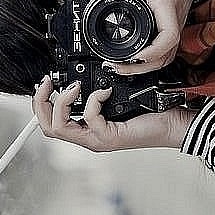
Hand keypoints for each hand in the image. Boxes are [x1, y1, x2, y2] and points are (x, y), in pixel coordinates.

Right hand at [32, 76, 195, 151]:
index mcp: (87, 129)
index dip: (41, 103)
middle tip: (48, 83)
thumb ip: (99, 92)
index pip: (51, 123)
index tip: (46, 82)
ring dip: (62, 101)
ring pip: (60, 127)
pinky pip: (89, 118)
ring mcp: (97, 139)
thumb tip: (85, 75)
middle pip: (48, 127)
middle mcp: (88, 137)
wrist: (173, 125)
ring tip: (74, 86)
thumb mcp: (118, 98)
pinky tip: (104, 91)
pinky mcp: (109, 137)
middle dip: (41, 103)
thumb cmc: (151, 113)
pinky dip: (93, 100)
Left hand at [88, 0, 213, 74]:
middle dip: (141, 67)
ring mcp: (178, 21)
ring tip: (121, 65)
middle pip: (166, 54)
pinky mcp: (176, 22)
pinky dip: (152, 58)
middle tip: (115, 65)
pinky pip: (167, 48)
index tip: (133, 56)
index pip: (168, 35)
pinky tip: (136, 57)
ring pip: (167, 56)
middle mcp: (175, 14)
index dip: (151, 52)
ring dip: (146, 67)